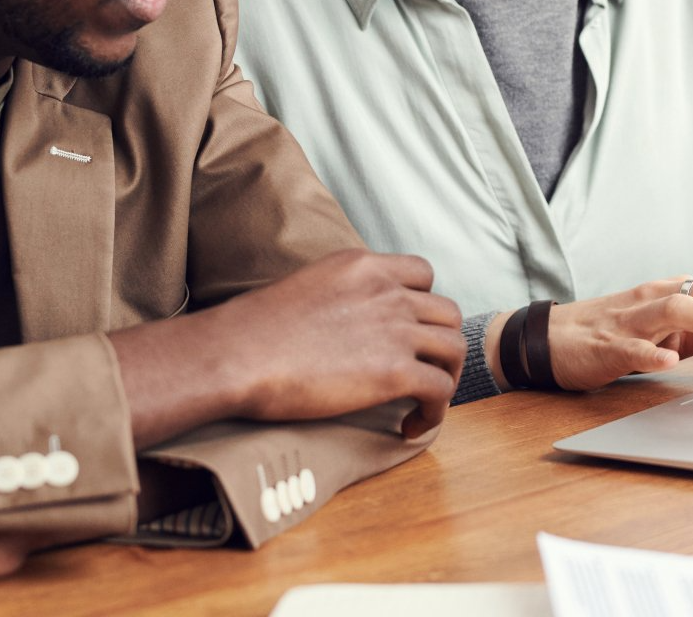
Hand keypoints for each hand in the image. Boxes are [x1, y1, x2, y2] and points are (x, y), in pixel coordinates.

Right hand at [217, 249, 464, 436]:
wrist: (239, 353)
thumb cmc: (255, 329)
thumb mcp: (309, 284)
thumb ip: (340, 293)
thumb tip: (344, 321)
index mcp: (364, 265)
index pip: (423, 273)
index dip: (423, 305)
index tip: (409, 331)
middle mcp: (387, 290)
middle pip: (446, 312)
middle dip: (439, 343)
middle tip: (421, 370)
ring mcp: (395, 329)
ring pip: (453, 348)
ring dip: (445, 377)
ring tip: (422, 401)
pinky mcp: (394, 371)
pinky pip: (440, 390)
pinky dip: (435, 412)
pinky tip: (410, 426)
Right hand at [490, 275, 692, 392]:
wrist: (554, 338)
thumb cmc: (619, 333)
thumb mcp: (673, 331)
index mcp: (679, 294)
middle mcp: (659, 298)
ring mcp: (633, 319)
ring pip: (676, 308)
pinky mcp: (608, 343)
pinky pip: (632, 345)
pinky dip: (653, 352)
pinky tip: (670, 361)